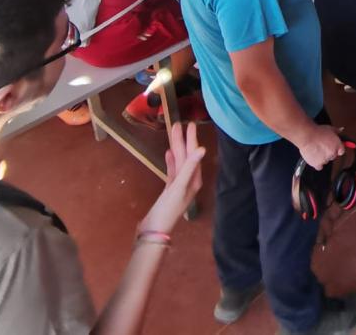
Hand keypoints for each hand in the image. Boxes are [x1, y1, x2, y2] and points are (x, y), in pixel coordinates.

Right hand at [136, 122, 206, 236]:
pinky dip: (171, 161)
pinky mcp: (170, 189)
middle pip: (186, 156)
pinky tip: (168, 152)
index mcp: (194, 179)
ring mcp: (179, 185)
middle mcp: (189, 181)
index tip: (190, 124)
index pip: (193, 154)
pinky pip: (173, 170)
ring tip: (172, 133)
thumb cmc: (168, 209)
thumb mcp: (179, 187)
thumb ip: (189, 167)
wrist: (154, 231)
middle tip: (178, 123)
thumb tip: (201, 148)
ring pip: (179, 161)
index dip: (191, 139)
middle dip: (183, 140)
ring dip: (176, 148)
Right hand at [299, 124, 344, 170]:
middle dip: (329, 152)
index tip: (333, 147)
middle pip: (333, 156)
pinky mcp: (317, 164)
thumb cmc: (317, 131)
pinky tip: (314, 158)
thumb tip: (341, 130)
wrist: (307, 136)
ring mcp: (325, 160)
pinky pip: (319, 167)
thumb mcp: (329, 128)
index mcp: (337, 145)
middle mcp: (333, 153)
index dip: (337, 149)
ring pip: (326, 161)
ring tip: (316, 150)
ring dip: (322, 157)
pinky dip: (317, 163)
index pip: (341, 151)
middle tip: (322, 147)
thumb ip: (336, 131)